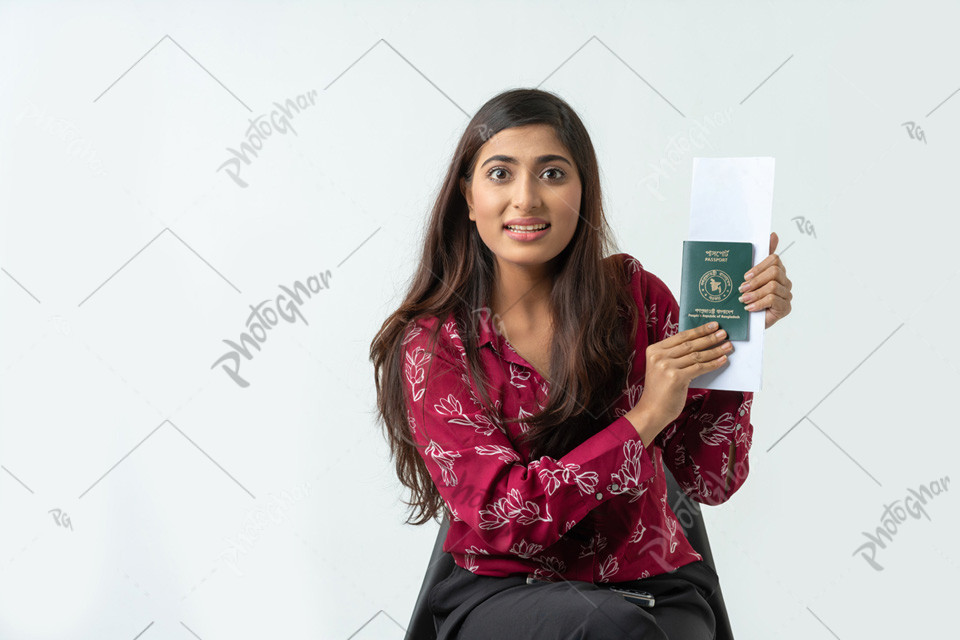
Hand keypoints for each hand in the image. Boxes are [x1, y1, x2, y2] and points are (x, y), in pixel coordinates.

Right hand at [627, 321, 731, 444]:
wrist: (652, 411)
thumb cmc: (660, 391)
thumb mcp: (662, 368)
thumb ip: (675, 356)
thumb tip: (699, 344)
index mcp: (654, 350)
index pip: (681, 337)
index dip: (698, 330)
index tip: (712, 325)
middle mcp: (659, 356)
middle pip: (690, 344)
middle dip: (709, 338)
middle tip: (724, 333)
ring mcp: (666, 367)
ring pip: (697, 355)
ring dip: (715, 350)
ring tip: (727, 346)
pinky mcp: (676, 378)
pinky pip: (699, 368)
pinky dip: (713, 364)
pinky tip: (722, 360)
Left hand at [738, 231, 792, 328]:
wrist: (746, 321)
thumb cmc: (748, 296)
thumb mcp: (749, 276)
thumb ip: (760, 256)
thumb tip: (773, 234)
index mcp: (777, 271)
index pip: (774, 260)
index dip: (759, 267)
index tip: (745, 275)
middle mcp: (785, 282)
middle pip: (775, 272)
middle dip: (756, 280)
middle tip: (741, 288)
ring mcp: (787, 295)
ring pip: (773, 286)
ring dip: (755, 293)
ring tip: (743, 299)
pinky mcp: (785, 308)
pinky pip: (773, 300)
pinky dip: (758, 303)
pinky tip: (749, 308)